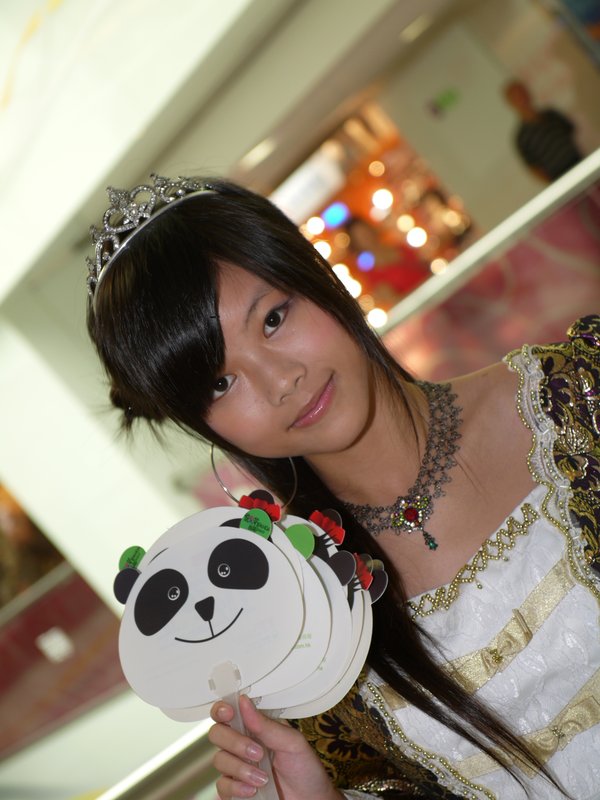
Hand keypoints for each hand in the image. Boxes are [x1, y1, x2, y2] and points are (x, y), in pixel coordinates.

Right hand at [209, 695, 342, 799]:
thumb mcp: (292, 742)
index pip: (228, 711)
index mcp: (255, 727)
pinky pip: (222, 785)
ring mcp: (237, 767)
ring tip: (262, 777)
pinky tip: (252, 790)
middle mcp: (242, 744)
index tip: (229, 713)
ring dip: (241, 769)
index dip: (222, 709)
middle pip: (217, 733)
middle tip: (257, 753)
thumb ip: (267, 725)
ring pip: (219, 760)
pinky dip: (236, 787)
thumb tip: (245, 702)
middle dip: (235, 742)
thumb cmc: (305, 769)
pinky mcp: (235, 788)